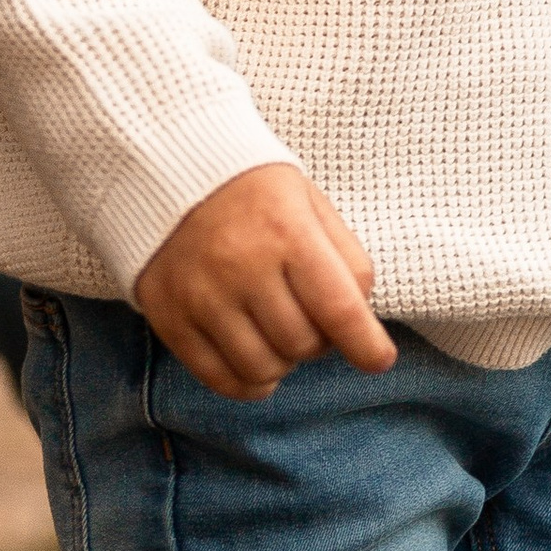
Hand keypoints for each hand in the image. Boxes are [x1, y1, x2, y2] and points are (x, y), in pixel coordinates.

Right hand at [135, 162, 398, 398]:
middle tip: (313, 320)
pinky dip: (247, 384)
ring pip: (262, 368)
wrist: (171, 167)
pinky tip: (258, 367)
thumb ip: (344, 256)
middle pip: (302, 343)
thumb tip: (361, 318)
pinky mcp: (170, 318)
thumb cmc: (256, 189)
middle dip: (320, 342)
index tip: (380, 360)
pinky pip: (217, 377)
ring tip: (283, 337)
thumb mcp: (310, 202)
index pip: (337, 307)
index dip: (365, 344)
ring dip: (285, 364)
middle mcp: (243, 267)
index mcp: (287, 230)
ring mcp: (202, 296)